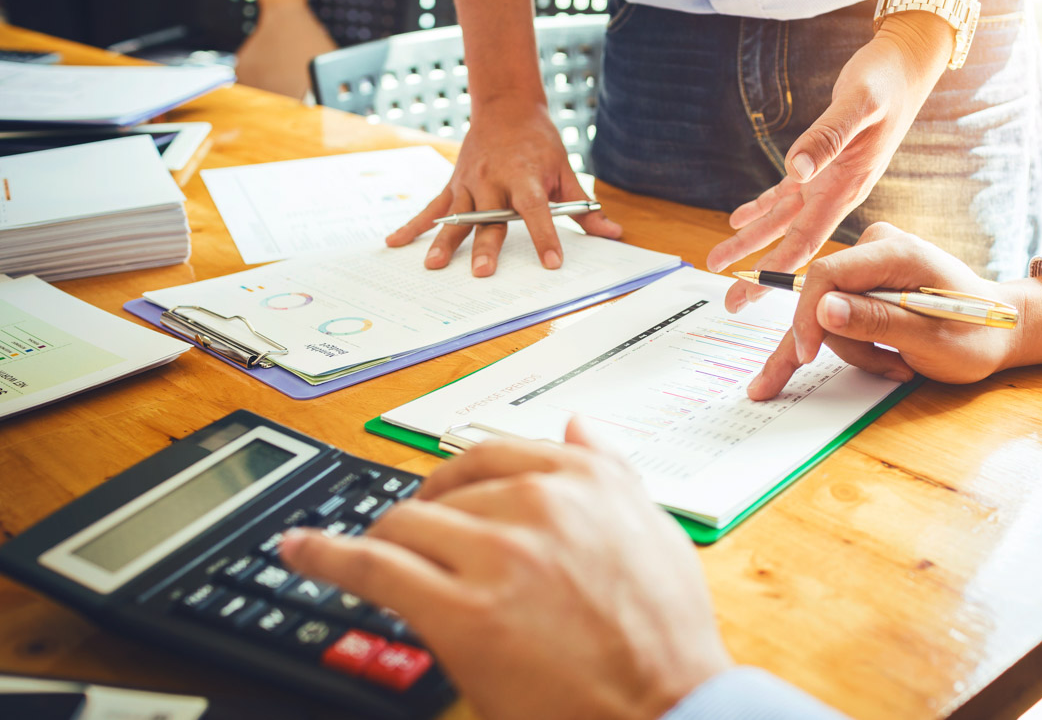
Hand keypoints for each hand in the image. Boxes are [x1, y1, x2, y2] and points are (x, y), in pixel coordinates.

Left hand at [280, 417, 730, 719]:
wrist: (669, 708)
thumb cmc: (666, 634)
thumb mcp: (655, 530)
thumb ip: (612, 470)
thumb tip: (577, 424)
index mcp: (584, 480)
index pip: (492, 454)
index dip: (454, 476)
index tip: (437, 491)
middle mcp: (538, 504)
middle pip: (445, 490)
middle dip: (423, 513)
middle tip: (412, 538)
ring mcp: (496, 554)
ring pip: (406, 524)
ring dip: (381, 539)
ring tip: (365, 555)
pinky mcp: (459, 611)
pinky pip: (373, 566)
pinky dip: (325, 555)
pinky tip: (299, 551)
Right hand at [386, 98, 621, 275]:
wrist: (507, 106)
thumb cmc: (540, 143)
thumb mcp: (565, 171)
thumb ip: (585, 208)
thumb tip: (613, 234)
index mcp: (525, 177)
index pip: (536, 210)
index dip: (544, 235)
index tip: (552, 262)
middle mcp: (494, 180)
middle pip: (491, 218)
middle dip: (486, 246)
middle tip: (483, 273)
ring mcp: (469, 182)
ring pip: (457, 217)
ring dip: (445, 242)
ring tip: (434, 266)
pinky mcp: (453, 184)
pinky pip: (432, 208)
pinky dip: (413, 226)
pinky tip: (394, 243)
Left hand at [706, 16, 953, 311]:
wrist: (906, 66)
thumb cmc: (887, 81)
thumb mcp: (859, 103)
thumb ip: (828, 136)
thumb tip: (796, 169)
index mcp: (846, 188)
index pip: (807, 240)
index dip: (779, 270)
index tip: (753, 293)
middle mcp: (836, 193)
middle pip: (792, 243)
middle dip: (759, 273)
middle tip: (732, 303)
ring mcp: (828, 181)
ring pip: (782, 221)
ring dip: (750, 243)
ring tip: (718, 263)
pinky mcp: (821, 164)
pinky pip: (786, 195)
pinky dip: (761, 208)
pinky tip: (738, 221)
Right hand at [747, 223, 1041, 398]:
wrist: (999, 330)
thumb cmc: (976, 335)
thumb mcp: (931, 339)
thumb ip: (878, 321)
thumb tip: (823, 310)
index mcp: (898, 252)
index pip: (828, 274)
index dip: (808, 317)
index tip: (807, 356)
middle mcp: (879, 247)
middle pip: (825, 298)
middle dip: (848, 342)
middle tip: (891, 368)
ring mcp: (871, 263)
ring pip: (829, 313)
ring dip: (858, 348)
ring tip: (900, 364)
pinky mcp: (867, 281)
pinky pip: (837, 313)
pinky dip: (842, 343)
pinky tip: (803, 371)